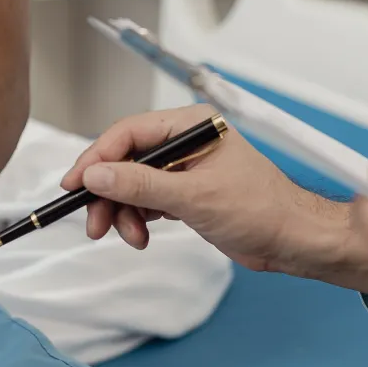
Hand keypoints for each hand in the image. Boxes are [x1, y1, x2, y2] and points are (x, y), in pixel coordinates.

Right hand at [64, 106, 367, 293]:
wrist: (292, 240)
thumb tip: (98, 176)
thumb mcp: (194, 197)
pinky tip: (142, 235)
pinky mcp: (186, 193)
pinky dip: (138, 219)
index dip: (97, 158)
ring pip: (132, 185)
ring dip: (123, 213)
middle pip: (125, 161)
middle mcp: (186, 142)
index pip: (129, 133)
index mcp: (192, 126)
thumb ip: (141, 185)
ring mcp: (185, 169)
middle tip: (94, 223)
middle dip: (108, 194)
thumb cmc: (262, 210)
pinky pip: (146, 201)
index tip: (75, 184)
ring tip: (131, 237)